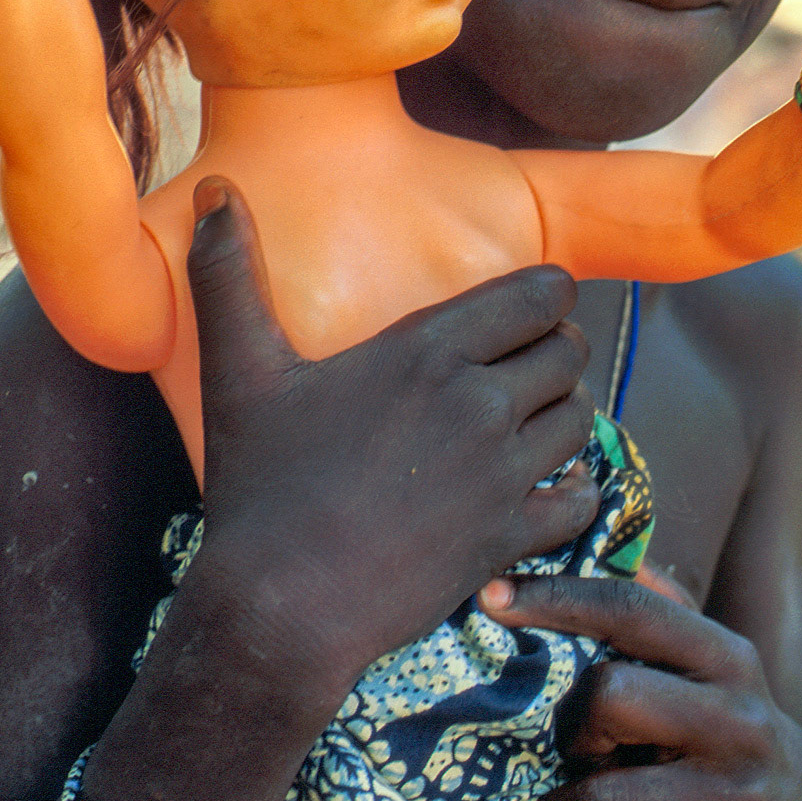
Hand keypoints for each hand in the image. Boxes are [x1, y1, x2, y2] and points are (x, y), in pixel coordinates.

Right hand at [181, 178, 600, 692]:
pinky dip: (571, 490)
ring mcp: (502, 474)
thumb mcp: (239, 369)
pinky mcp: (511, 538)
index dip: (546, 295)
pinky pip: (582, 499)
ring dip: (563, 414)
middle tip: (522, 364)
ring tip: (527, 420)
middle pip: (569, 350)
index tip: (528, 307)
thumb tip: (219, 192)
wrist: (280, 607)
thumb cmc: (259, 484)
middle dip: (554, 350)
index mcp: (428, 349)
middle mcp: (479, 402)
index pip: (542, 294)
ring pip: (581, 419)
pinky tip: (538, 488)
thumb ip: (229, 273)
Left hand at [482, 576, 801, 800]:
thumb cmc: (718, 722)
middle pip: (608, 695)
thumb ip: (658, 609)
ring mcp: (736, 799)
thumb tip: (603, 536)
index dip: (555, 597)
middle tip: (577, 747)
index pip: (631, 609)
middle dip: (574, 726)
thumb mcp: (707, 661)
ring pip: (602, 796)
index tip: (491, 596)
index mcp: (727, 657)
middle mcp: (740, 721)